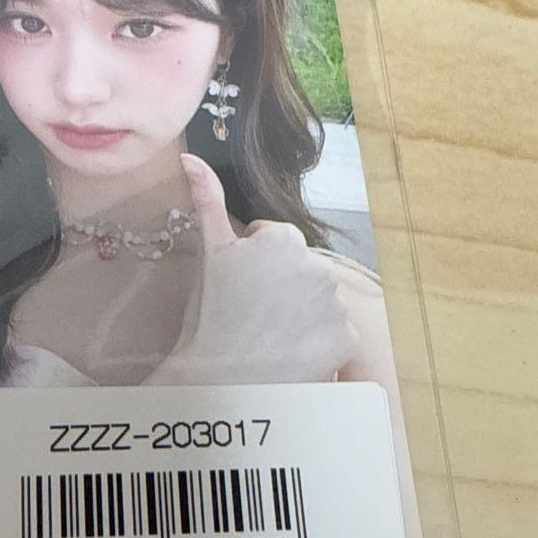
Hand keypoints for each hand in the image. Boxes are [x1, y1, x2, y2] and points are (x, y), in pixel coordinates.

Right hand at [145, 154, 358, 385]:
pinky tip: (289, 351)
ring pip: (320, 300)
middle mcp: (318, 265)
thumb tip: (190, 157)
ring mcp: (336, 304)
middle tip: (251, 311)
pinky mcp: (347, 340)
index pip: (276, 242)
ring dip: (301, 312)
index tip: (239, 286)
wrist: (221, 381)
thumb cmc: (210, 315)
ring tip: (269, 333)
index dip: (254, 263)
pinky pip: (335, 333)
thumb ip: (206, 198)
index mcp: (284, 240)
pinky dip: (318, 342)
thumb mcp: (209, 253)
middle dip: (281, 284)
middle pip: (300, 269)